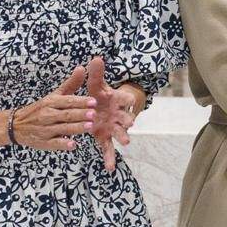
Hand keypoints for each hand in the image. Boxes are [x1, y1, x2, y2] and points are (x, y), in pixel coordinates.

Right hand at [11, 65, 94, 152]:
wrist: (15, 125)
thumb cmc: (41, 109)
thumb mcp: (54, 96)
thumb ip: (70, 84)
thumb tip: (81, 68)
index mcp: (51, 102)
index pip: (67, 101)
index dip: (80, 101)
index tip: (94, 101)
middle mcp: (47, 115)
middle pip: (66, 115)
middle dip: (80, 114)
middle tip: (94, 114)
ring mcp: (44, 129)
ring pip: (62, 128)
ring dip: (76, 128)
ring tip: (90, 126)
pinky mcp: (43, 142)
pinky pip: (54, 143)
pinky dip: (63, 144)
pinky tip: (73, 144)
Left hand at [84, 56, 140, 171]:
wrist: (103, 107)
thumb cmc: (101, 95)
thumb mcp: (97, 84)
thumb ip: (96, 73)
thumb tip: (95, 58)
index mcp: (117, 101)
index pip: (125, 99)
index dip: (128, 99)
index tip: (130, 100)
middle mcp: (119, 115)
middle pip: (126, 117)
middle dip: (128, 121)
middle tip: (130, 124)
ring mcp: (113, 127)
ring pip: (120, 133)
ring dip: (123, 137)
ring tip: (127, 142)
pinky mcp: (106, 137)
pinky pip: (108, 149)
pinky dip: (109, 158)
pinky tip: (109, 168)